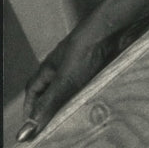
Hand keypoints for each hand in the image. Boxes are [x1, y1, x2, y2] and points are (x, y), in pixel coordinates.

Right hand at [17, 18, 148, 140]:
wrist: (113, 28)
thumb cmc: (86, 49)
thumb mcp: (64, 81)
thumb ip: (47, 105)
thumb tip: (24, 132)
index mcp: (49, 68)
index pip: (33, 91)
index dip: (31, 108)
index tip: (33, 127)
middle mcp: (62, 65)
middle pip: (51, 90)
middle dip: (51, 107)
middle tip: (53, 126)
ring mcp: (81, 63)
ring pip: (72, 87)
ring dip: (72, 100)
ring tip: (74, 117)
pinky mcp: (98, 63)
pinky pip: (90, 82)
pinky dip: (89, 92)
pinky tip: (93, 101)